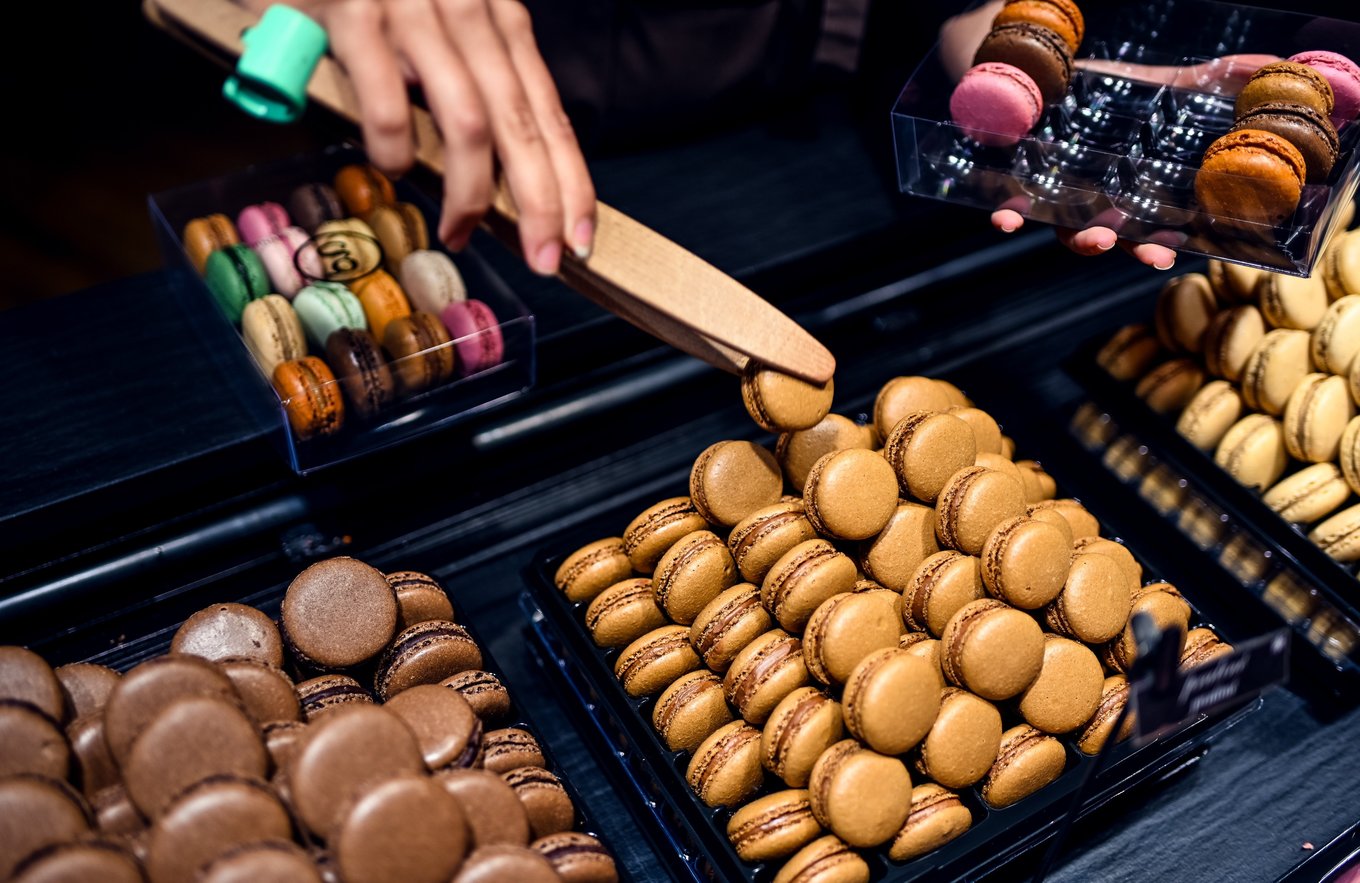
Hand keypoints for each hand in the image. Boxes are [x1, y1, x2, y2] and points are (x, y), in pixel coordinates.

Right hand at [243, 0, 594, 274]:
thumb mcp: (447, 24)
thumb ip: (479, 80)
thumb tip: (509, 173)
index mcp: (500, 19)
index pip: (550, 114)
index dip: (572, 182)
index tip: (580, 238)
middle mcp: (469, 13)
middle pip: (522, 126)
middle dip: (539, 204)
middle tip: (543, 258)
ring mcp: (414, 12)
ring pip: (468, 123)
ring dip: (470, 193)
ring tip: (458, 232)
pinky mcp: (355, 16)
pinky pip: (389, 106)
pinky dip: (395, 153)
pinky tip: (391, 170)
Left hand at [993, 53, 1279, 268]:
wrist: (1046, 75)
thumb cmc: (1113, 89)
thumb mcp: (1171, 84)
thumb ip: (1222, 80)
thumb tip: (1279, 66)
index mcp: (1136, 189)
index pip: (1154, 226)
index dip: (1161, 241)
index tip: (1175, 248)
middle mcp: (1098, 200)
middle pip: (1116, 236)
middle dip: (1132, 249)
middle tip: (1148, 257)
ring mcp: (1060, 195)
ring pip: (1068, 231)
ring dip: (1082, 241)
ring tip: (1096, 240)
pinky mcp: (1023, 181)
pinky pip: (1014, 205)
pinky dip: (1010, 214)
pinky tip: (1006, 221)